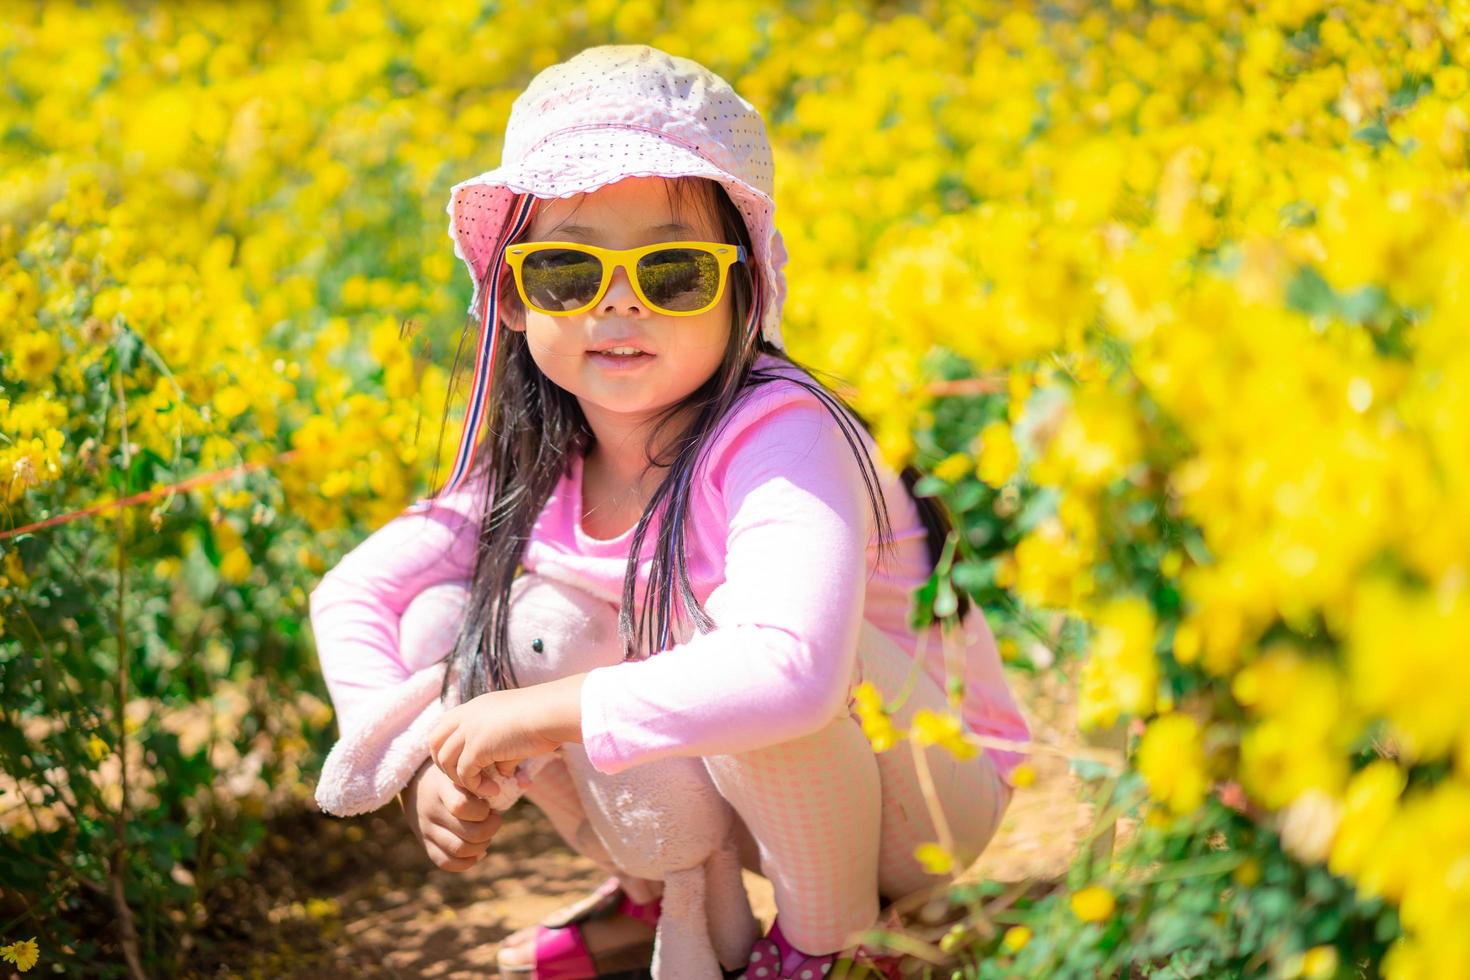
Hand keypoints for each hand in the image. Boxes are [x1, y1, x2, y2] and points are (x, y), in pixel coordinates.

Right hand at [400, 761, 502, 871]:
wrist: (416, 782)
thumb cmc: (454, 774)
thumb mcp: (467, 768)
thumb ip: (494, 774)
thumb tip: (527, 783)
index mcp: (443, 788)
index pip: (462, 806)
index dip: (483, 810)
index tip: (493, 801)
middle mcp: (432, 810)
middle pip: (466, 833)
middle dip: (489, 830)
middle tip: (495, 819)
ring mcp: (426, 829)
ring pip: (458, 850)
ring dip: (481, 846)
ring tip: (486, 834)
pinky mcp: (426, 844)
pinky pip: (446, 862)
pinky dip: (467, 861)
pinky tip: (478, 849)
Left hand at [428, 685, 569, 796]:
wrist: (552, 712)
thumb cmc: (544, 718)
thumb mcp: (515, 729)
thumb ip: (502, 748)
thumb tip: (502, 771)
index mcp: (475, 706)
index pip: (444, 727)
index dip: (447, 748)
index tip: (463, 765)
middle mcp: (467, 715)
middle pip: (435, 743)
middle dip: (444, 766)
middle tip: (466, 779)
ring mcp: (469, 730)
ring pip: (446, 762)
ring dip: (462, 780)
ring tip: (484, 788)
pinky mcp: (477, 747)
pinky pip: (465, 775)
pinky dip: (476, 787)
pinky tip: (494, 790)